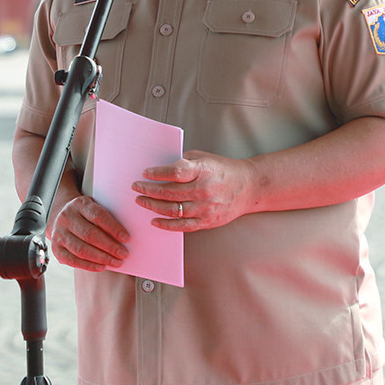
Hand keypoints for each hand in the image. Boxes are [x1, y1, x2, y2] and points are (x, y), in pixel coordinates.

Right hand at [46, 195, 129, 271]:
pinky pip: (73, 261)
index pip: (98, 216)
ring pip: (81, 249)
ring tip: (115, 262)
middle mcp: (66, 217)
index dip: (113, 228)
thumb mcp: (95, 207)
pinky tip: (102, 267)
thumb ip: (107, 217)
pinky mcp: (56, 248)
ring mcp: (59, 233)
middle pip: (90, 234)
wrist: (63, 216)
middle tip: (123, 254)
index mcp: (79, 204)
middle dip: (109, 246)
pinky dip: (89, 266)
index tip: (126, 238)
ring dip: (101, 258)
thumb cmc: (86, 214)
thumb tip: (124, 237)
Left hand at [132, 151, 254, 231]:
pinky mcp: (207, 221)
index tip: (145, 173)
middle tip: (136, 187)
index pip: (176, 172)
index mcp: (203, 170)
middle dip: (149, 190)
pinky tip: (154, 220)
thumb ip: (184, 163)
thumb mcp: (204, 158)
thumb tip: (160, 170)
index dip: (158, 173)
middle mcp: (204, 190)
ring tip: (141, 201)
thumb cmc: (223, 170)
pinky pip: (182, 226)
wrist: (249, 187)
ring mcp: (205, 208)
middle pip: (170, 193)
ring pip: (173, 210)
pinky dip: (166, 224)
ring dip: (153, 206)